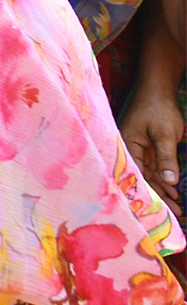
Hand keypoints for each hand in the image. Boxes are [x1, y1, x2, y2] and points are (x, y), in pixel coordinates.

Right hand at [120, 84, 183, 216]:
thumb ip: (167, 158)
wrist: (157, 91)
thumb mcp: (164, 134)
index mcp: (128, 146)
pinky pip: (154, 169)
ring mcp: (138, 150)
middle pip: (142, 178)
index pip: (136, 175)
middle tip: (173, 214)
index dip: (148, 193)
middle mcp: (129, 150)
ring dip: (163, 191)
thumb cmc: (157, 109)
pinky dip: (164, 180)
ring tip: (177, 208)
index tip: (159, 210)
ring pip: (150, 176)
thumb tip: (170, 181)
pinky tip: (174, 193)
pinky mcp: (147, 149)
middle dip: (158, 197)